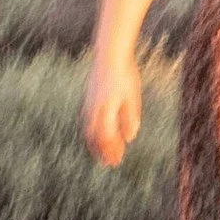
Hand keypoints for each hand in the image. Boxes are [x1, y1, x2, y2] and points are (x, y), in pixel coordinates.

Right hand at [81, 53, 141, 167]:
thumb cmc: (125, 75)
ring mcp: (88, 104)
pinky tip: (95, 134)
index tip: (116, 162)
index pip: (106, 138)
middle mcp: (93, 110)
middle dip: (102, 151)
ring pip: (88, 130)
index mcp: (105, 110)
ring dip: (95, 143)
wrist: (110, 55)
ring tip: (100, 153)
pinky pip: (86, 121)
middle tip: (108, 163)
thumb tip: (129, 138)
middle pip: (95, 137)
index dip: (111, 151)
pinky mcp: (88, 98)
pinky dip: (91, 132)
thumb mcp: (133, 97)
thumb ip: (130, 117)